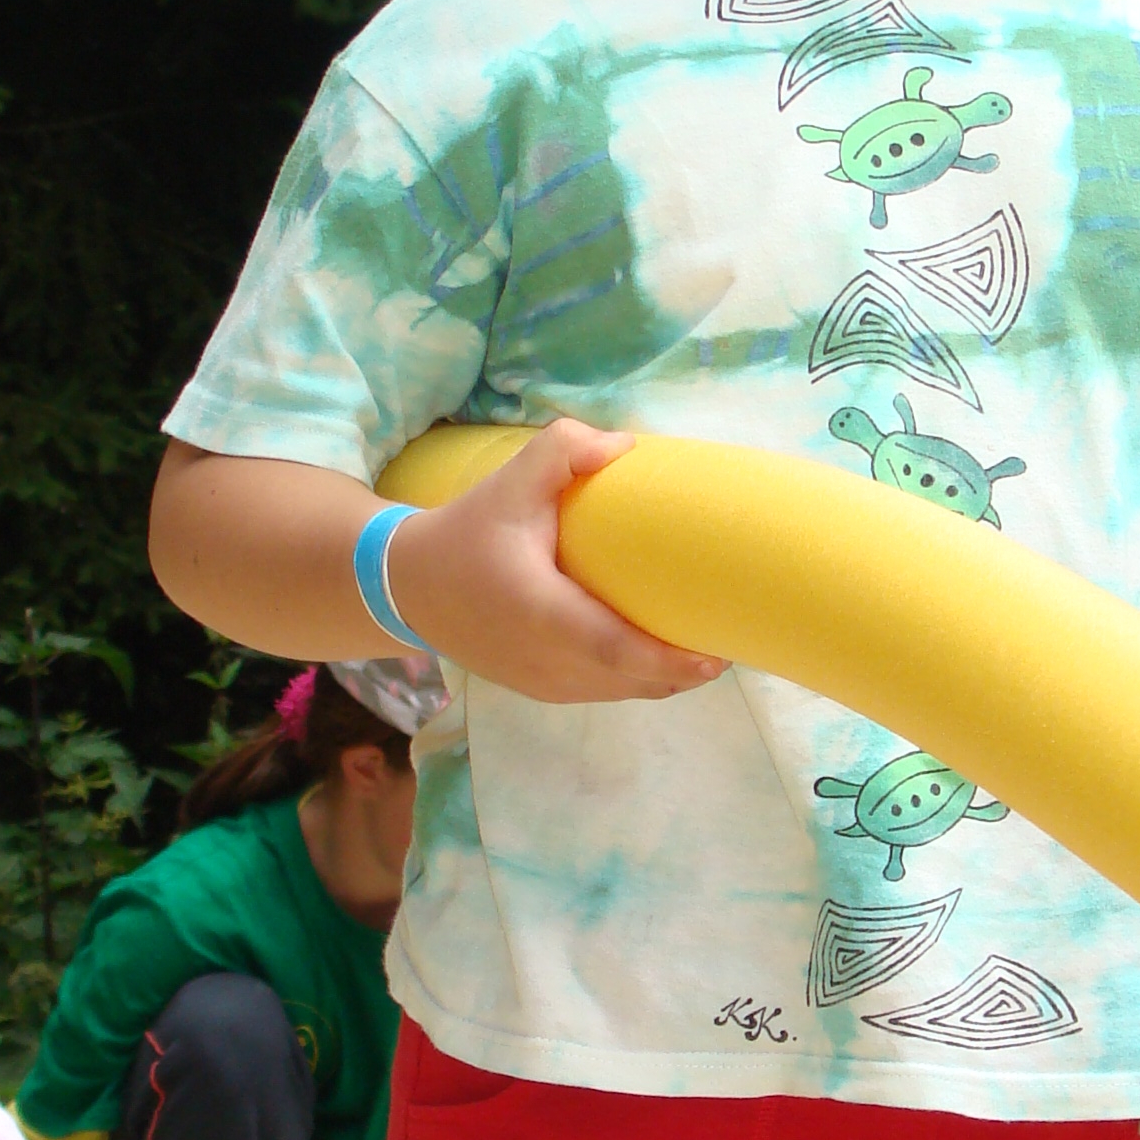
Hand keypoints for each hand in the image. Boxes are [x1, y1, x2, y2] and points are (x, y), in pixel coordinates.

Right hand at [383, 421, 728, 704]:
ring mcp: (543, 683)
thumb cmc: (466, 532)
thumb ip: (562, 451)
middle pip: (631, 681)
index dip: (668, 661)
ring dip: (665, 679)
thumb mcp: (508, 483)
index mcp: (541, 613)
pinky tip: (663, 659)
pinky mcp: (541, 690)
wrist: (408, 585)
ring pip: (621, 692)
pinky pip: (603, 693)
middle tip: (730, 642)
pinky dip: (637, 681)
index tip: (715, 655)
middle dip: (685, 671)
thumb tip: (624, 446)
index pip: (614, 650)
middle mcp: (545, 661)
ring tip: (707, 650)